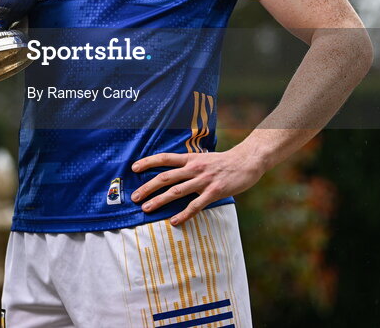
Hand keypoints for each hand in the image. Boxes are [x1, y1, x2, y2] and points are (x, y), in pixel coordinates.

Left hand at [130, 143, 268, 225]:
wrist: (246, 161)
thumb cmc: (223, 162)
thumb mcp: (203, 157)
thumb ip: (188, 164)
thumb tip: (172, 171)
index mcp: (190, 158)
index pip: (164, 158)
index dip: (148, 162)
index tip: (133, 168)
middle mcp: (194, 168)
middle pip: (166, 177)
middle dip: (148, 187)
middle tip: (134, 197)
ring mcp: (204, 180)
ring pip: (176, 191)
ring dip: (159, 201)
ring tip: (146, 209)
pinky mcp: (214, 192)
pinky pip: (195, 205)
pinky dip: (183, 214)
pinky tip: (174, 221)